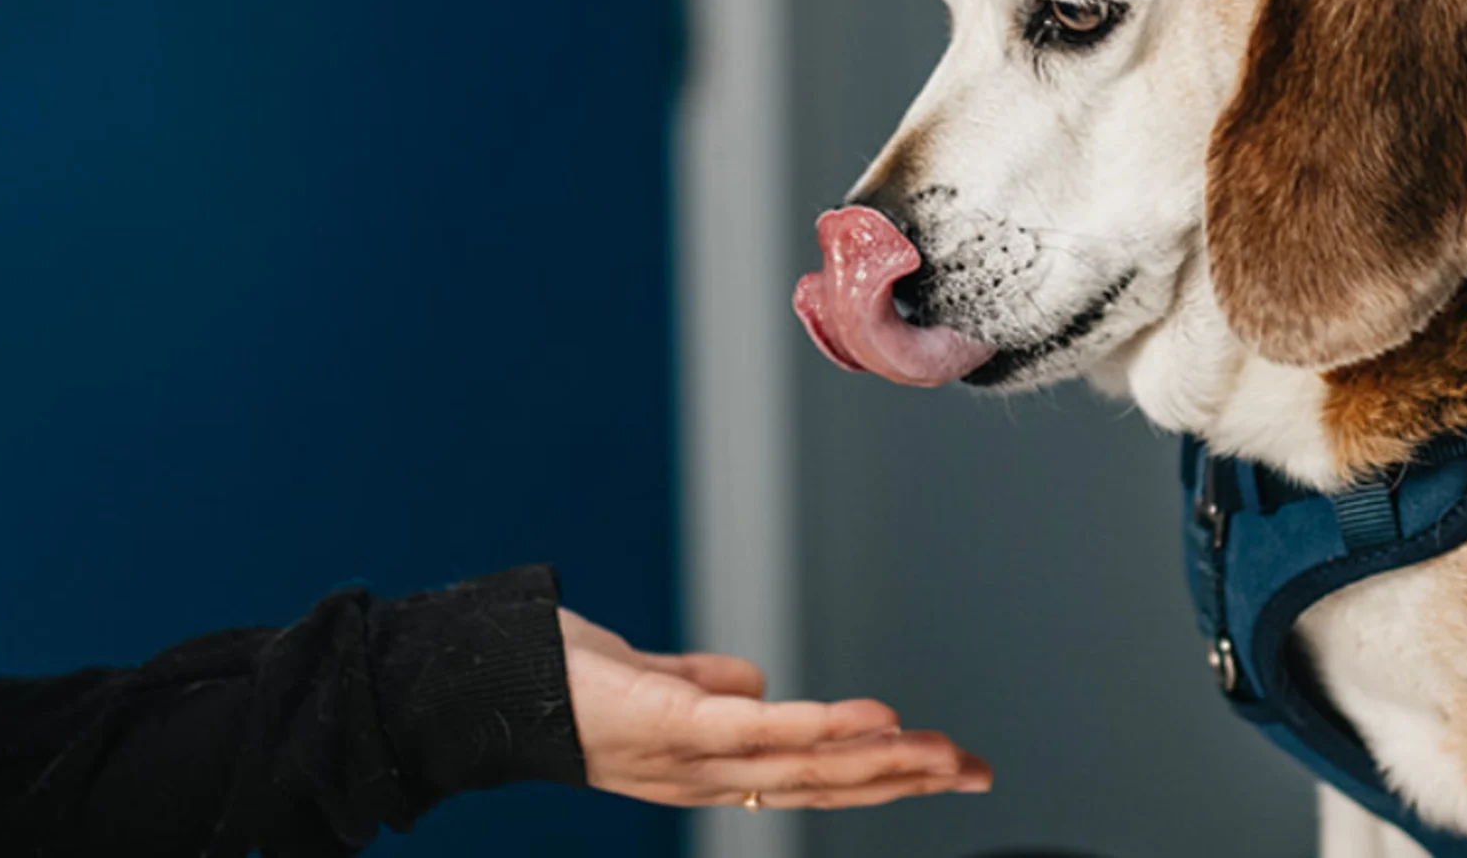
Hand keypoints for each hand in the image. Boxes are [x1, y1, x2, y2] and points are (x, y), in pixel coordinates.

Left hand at [560, 608, 991, 808]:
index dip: (880, 777)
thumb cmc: (562, 682)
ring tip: (946, 753)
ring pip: (807, 767)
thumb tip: (756, 680)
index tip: (945, 766)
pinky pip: (762, 731)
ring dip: (884, 762)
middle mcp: (708, 779)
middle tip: (977, 772)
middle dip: (906, 780)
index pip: (811, 778)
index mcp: (710, 769)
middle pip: (825, 785)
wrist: (489, 684)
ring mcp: (693, 758)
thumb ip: (704, 684)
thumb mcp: (651, 684)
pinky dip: (823, 726)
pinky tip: (876, 718)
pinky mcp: (676, 726)